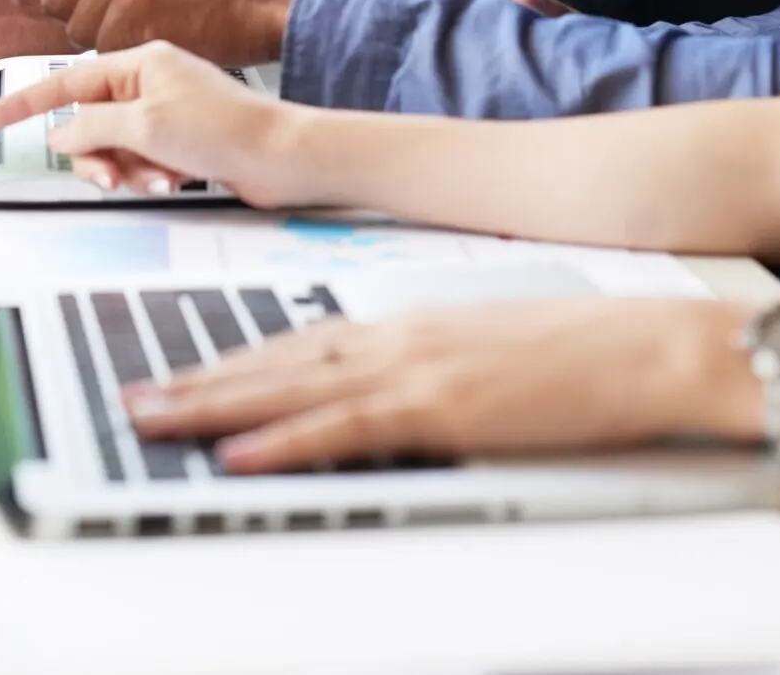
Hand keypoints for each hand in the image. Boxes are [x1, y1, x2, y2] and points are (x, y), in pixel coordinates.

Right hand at [0, 38, 309, 200]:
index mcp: (138, 61)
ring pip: (113, 148)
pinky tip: (174, 180)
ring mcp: (164, 112)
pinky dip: (149, 175)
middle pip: (90, 124)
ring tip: (158, 178)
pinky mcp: (180, 141)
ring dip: (128, 170)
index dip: (26, 101)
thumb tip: (60, 136)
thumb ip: (92, 129)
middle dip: (97, 156)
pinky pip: (140, 162)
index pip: (66, 80)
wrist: (281, 157)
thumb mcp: (144, 126)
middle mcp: (149, 83)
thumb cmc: (226, 127)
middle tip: (111, 175)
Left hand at [122, 297, 759, 472]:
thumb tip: (380, 398)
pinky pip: (345, 428)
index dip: (231, 361)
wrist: (646, 343)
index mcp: (406, 325)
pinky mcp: (441, 408)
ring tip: (154, 420)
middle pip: (275, 361)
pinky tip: (240, 455)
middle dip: (197, 382)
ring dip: (214, 406)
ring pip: (289, 388)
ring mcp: (415, 370)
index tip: (179, 373)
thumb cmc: (578, 352)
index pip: (296, 344)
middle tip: (134, 399)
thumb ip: (426, 368)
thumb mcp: (484, 351)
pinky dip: (286, 441)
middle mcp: (396, 337)